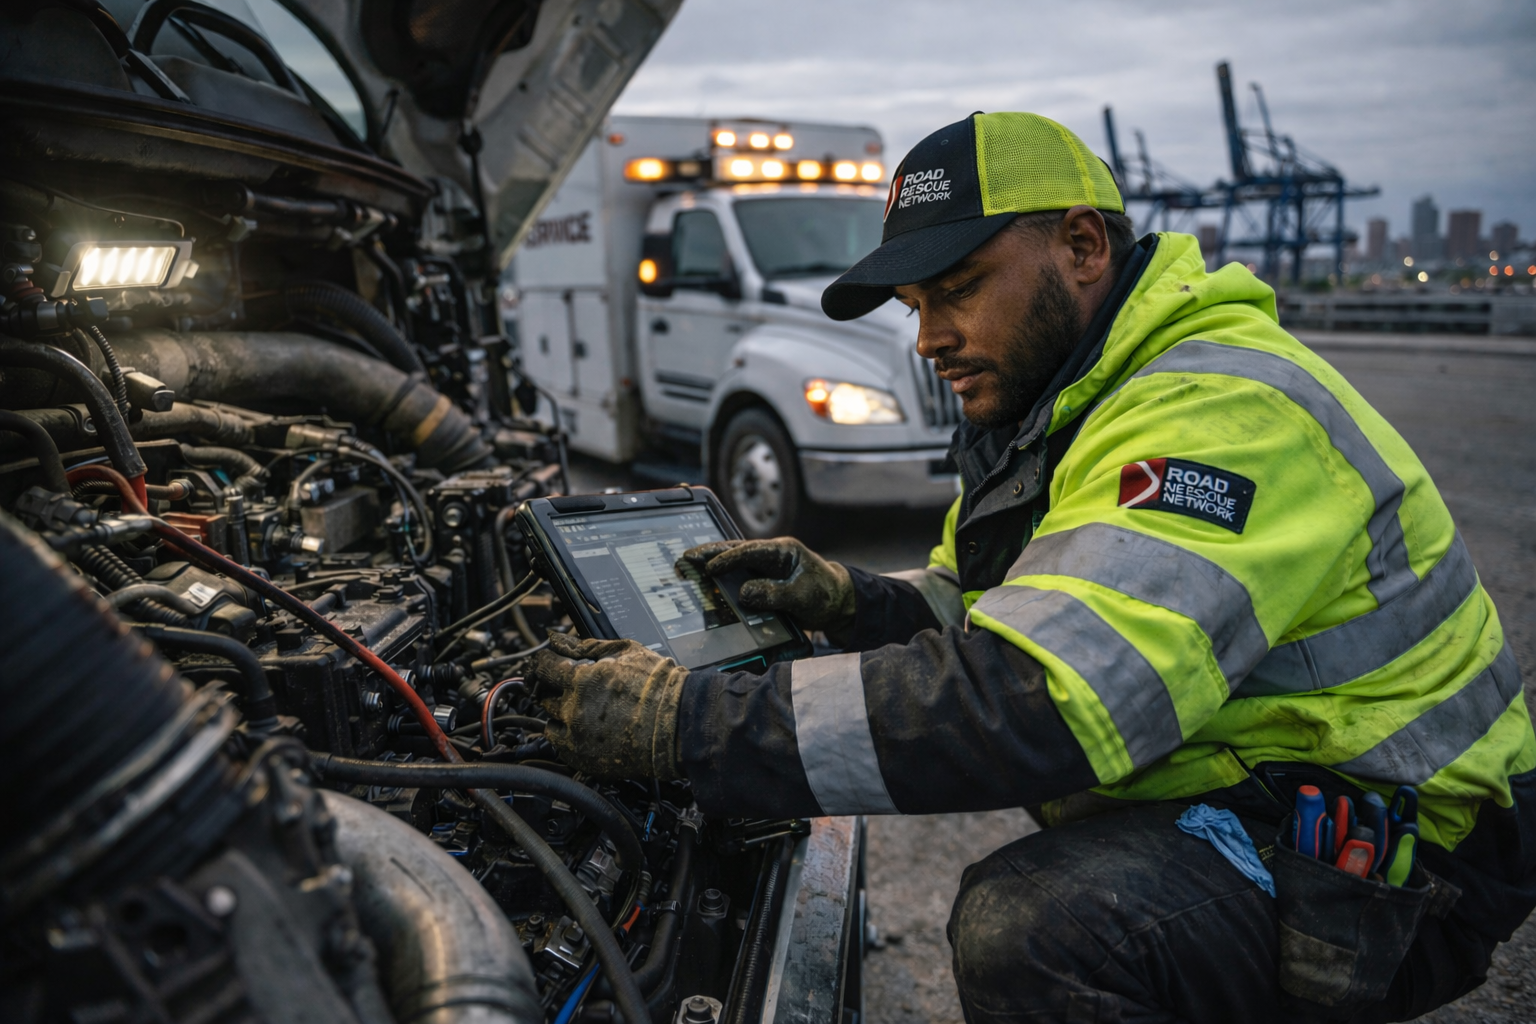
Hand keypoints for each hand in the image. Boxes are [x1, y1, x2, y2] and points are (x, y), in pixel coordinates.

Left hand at [522, 632, 685, 779]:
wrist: (679, 723)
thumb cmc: (659, 687)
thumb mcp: (624, 652)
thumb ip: (584, 645)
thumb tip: (557, 639)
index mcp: (583, 680)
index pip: (544, 667)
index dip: (544, 662)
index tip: (549, 663)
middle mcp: (574, 710)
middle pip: (543, 694)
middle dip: (552, 687)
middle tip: (569, 686)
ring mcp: (576, 736)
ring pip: (549, 720)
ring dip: (560, 712)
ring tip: (584, 708)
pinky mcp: (582, 758)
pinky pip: (559, 745)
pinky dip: (566, 735)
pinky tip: (586, 728)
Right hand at [680, 537, 853, 632]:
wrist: (838, 606)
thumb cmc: (826, 595)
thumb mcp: (803, 595)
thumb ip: (775, 594)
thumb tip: (745, 593)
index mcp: (782, 551)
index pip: (750, 551)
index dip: (728, 558)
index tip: (709, 567)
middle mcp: (770, 557)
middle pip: (735, 551)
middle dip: (710, 554)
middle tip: (685, 557)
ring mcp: (765, 570)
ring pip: (733, 565)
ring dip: (712, 566)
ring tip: (688, 568)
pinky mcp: (763, 584)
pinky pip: (738, 580)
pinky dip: (722, 582)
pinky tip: (705, 587)